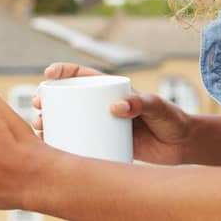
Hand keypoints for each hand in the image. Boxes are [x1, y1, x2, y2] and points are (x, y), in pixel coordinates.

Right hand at [31, 63, 193, 164]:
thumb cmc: (172, 120)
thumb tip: (115, 107)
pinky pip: (78, 142)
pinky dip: (62, 144)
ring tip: (40, 126)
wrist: (181, 147)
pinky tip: (49, 148)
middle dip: (48, 99)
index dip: (63, 72)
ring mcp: (101, 125)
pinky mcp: (103, 144)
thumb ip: (141, 103)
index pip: (82, 76)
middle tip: (38, 105)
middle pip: (68, 99)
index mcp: (112, 90)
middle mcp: (102, 106)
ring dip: (49, 121)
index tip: (48, 75)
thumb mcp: (159, 108)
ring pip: (68, 121)